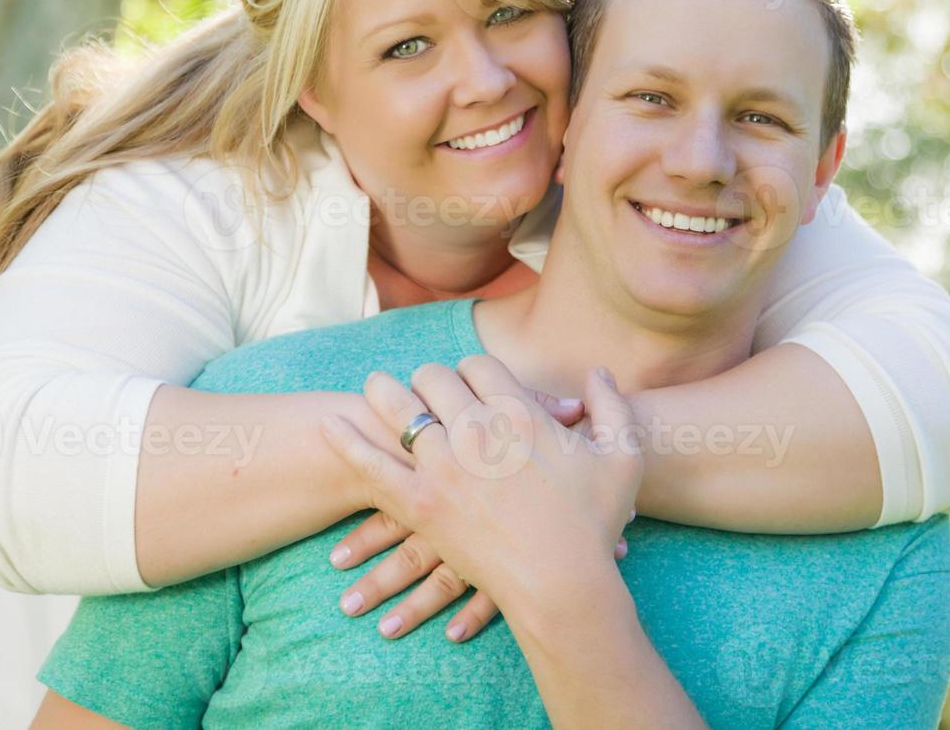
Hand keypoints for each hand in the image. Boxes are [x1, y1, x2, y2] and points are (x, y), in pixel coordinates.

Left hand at [321, 358, 642, 620]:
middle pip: (436, 379)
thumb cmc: (595, 523)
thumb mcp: (622, 456)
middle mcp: (477, 432)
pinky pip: (372, 466)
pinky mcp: (421, 506)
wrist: (563, 584)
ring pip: (400, 410)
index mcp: (519, 413)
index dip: (474, 369)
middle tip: (425, 381)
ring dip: (384, 391)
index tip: (474, 379)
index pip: (480, 365)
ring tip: (372, 384)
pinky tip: (328, 423)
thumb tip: (598, 373)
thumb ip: (613, 406)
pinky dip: (347, 442)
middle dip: (431, 376)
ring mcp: (444, 468)